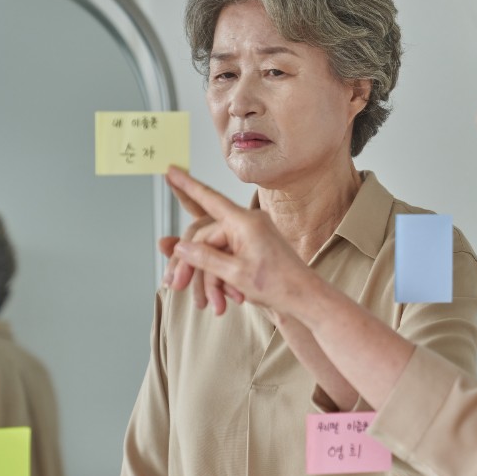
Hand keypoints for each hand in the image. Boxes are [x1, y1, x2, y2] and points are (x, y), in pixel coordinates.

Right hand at [164, 166, 312, 314]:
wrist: (305, 300)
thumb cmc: (280, 286)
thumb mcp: (235, 274)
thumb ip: (205, 258)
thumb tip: (181, 247)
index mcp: (245, 222)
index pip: (209, 199)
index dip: (187, 185)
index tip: (171, 169)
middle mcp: (248, 224)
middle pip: (205, 239)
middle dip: (192, 267)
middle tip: (175, 286)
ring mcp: (251, 236)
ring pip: (215, 254)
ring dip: (210, 282)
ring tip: (215, 306)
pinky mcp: (253, 250)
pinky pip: (227, 259)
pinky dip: (223, 281)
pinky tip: (228, 300)